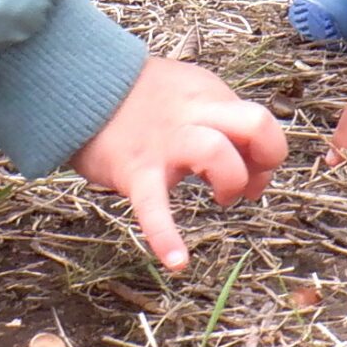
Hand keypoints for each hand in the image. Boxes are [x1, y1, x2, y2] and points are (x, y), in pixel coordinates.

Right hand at [70, 56, 286, 269]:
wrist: (77, 83)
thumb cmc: (139, 96)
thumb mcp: (187, 90)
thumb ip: (219, 117)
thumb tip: (252, 160)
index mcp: (207, 95)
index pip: (261, 120)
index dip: (268, 152)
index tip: (253, 171)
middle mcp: (193, 115)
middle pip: (255, 124)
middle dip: (263, 163)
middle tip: (247, 188)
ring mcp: (165, 143)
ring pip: (217, 154)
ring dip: (231, 182)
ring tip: (220, 199)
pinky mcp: (135, 170)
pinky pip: (154, 206)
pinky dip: (166, 237)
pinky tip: (177, 263)